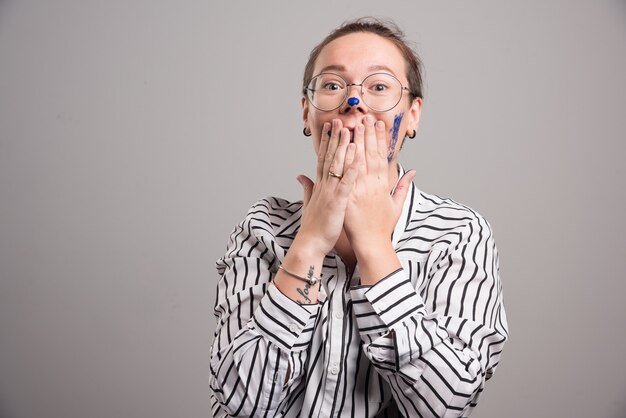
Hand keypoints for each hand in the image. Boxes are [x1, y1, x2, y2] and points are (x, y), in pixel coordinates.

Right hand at [295, 119, 360, 257]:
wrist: (310, 243)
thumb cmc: (313, 226)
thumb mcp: (308, 203)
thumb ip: (307, 187)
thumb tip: (300, 175)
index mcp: (320, 185)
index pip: (323, 158)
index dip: (327, 142)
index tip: (330, 127)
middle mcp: (324, 185)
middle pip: (329, 157)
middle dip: (334, 138)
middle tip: (338, 120)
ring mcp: (330, 192)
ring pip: (337, 165)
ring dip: (343, 147)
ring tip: (348, 131)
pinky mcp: (338, 201)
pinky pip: (347, 182)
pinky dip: (352, 169)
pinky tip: (357, 157)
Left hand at [343, 115, 415, 255]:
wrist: (372, 244)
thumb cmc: (383, 227)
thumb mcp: (397, 205)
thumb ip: (403, 186)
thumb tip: (412, 172)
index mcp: (383, 185)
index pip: (382, 156)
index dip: (380, 139)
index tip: (378, 124)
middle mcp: (373, 185)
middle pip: (370, 154)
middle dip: (368, 134)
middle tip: (366, 117)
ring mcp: (361, 190)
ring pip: (359, 161)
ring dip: (357, 142)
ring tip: (355, 124)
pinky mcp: (350, 197)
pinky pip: (347, 176)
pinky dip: (347, 161)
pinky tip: (345, 147)